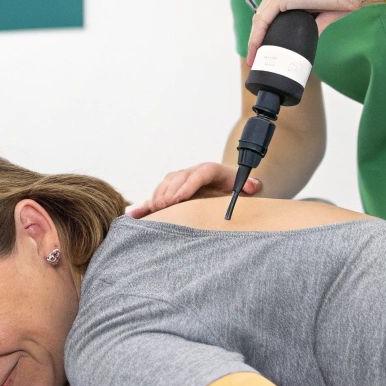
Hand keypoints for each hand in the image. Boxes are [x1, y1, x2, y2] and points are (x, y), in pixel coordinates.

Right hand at [128, 162, 260, 217]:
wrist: (225, 183)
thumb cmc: (233, 188)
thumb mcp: (242, 187)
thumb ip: (248, 186)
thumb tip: (253, 186)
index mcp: (211, 171)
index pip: (200, 174)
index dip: (188, 185)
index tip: (180, 198)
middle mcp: (193, 173)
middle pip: (178, 178)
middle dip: (170, 192)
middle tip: (164, 206)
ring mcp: (180, 181)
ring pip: (166, 184)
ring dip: (158, 196)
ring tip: (154, 210)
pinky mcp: (171, 192)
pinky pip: (156, 197)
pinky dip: (144, 206)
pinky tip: (133, 215)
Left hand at [244, 0, 378, 67]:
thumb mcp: (319, 12)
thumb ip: (309, 23)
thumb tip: (306, 38)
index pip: (268, 9)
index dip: (262, 30)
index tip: (259, 48)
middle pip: (262, 14)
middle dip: (258, 37)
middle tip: (256, 57)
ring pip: (260, 18)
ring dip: (256, 40)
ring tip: (255, 59)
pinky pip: (263, 20)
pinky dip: (258, 37)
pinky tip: (257, 50)